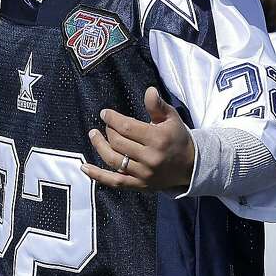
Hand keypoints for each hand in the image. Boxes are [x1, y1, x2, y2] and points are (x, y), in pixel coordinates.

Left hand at [81, 87, 195, 191]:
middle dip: (108, 131)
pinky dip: (97, 175)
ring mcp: (144, 174)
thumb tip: (149, 90)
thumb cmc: (177, 138)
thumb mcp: (172, 119)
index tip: (104, 113)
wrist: (191, 166)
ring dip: (99, 146)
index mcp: (158, 139)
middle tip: (105, 125)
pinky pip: (115, 182)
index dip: (112, 119)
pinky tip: (84, 167)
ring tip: (93, 135)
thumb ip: (158, 105)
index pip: (127, 127)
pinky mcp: (139, 185)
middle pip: (118, 142)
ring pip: (113, 160)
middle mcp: (150, 158)